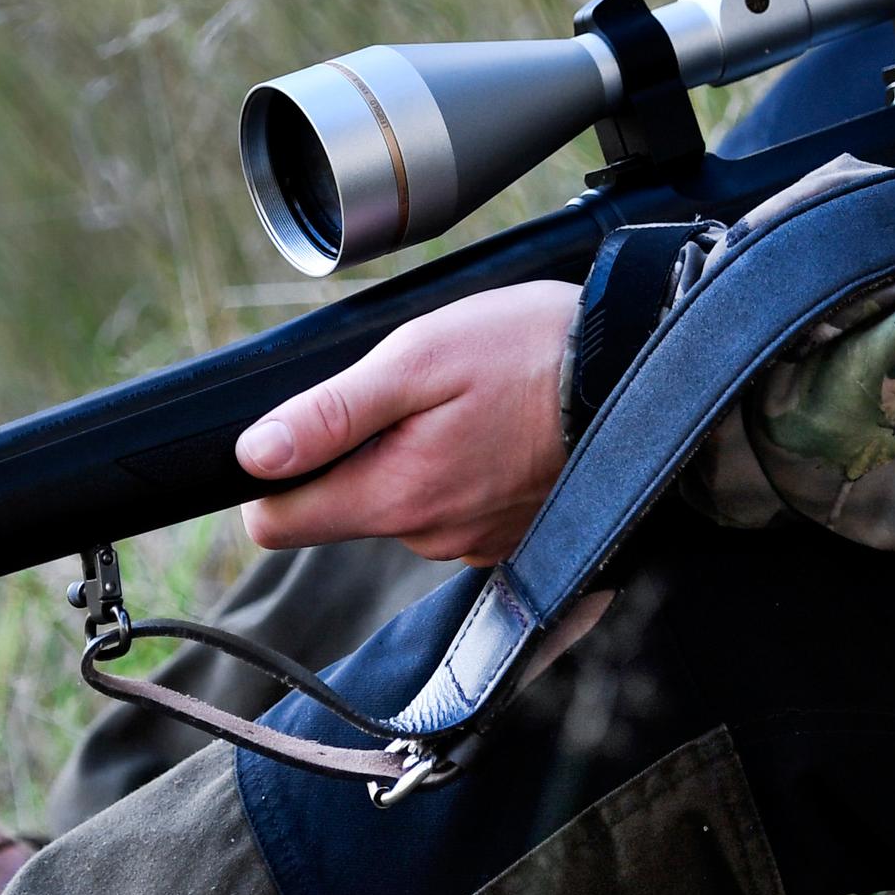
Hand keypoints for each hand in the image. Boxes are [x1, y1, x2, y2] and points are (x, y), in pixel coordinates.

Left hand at [235, 280, 580, 563]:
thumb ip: (331, 414)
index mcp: (397, 496)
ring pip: (401, 505)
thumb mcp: (417, 358)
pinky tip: (492, 428)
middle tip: (408, 394)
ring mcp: (473, 542)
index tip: (297, 435)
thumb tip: (255, 455)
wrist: (639, 368)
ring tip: (462, 404)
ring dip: (412, 457)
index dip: (269, 479)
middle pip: (343, 507)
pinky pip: (452, 508)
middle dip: (355, 454)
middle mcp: (431, 536)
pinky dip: (459, 470)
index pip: (279, 525)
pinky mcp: (507, 536)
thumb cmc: (530, 352)